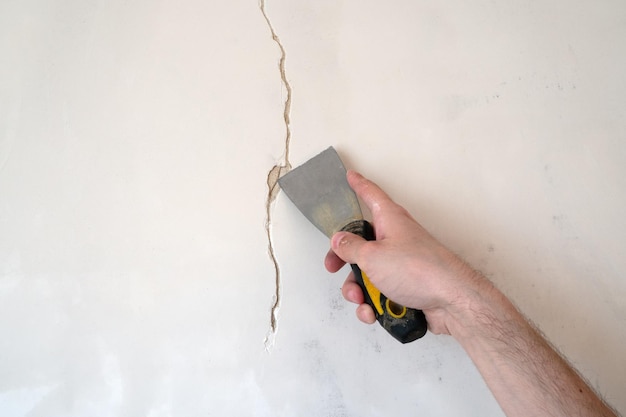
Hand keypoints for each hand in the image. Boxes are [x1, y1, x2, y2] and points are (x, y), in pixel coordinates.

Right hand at [324, 170, 484, 334]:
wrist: (451, 301)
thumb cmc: (420, 270)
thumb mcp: (372, 256)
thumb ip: (350, 247)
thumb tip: (339, 240)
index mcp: (389, 220)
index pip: (371, 195)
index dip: (359, 185)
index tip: (351, 176)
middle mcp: (396, 239)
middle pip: (361, 243)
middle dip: (345, 260)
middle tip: (333, 267)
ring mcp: (400, 264)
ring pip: (367, 273)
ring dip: (358, 289)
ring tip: (362, 299)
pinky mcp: (405, 287)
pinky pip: (379, 293)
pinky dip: (372, 304)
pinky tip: (373, 312)